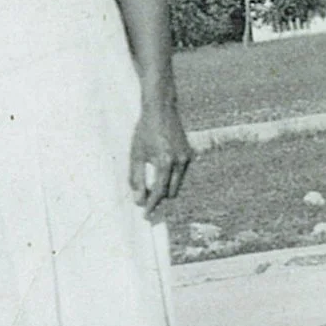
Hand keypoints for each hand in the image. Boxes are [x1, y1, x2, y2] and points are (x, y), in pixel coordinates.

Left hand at [129, 98, 192, 215]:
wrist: (161, 110)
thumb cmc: (145, 131)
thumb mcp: (136, 154)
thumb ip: (136, 178)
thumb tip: (138, 200)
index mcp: (165, 161)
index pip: (159, 192)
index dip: (151, 205)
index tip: (145, 215)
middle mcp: (180, 161)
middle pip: (170, 192)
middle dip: (159, 198)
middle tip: (146, 202)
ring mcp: (187, 158)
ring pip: (177, 184)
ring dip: (165, 188)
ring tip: (150, 186)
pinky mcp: (189, 154)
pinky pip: (180, 174)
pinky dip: (170, 177)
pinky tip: (159, 171)